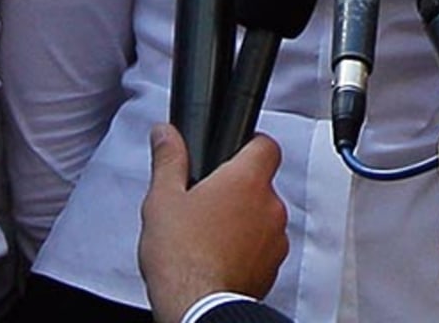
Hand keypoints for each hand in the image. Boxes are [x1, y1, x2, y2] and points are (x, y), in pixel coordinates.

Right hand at [138, 124, 286, 322]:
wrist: (198, 307)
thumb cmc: (182, 257)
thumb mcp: (163, 198)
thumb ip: (168, 159)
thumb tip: (166, 134)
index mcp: (246, 180)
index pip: (266, 145)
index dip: (250, 144)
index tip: (234, 150)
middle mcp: (269, 206)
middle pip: (262, 183)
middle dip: (238, 189)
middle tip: (208, 200)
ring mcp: (275, 239)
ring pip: (264, 217)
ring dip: (245, 220)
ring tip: (210, 233)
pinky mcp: (273, 268)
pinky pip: (264, 248)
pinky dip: (248, 249)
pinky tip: (219, 256)